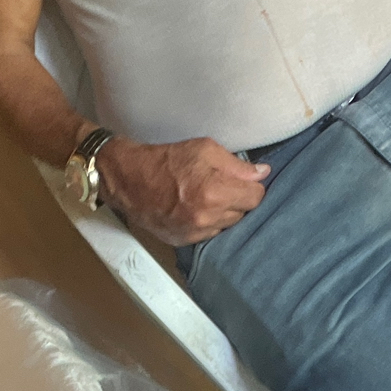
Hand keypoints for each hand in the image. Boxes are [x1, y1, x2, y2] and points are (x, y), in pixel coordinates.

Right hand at [96, 135, 269, 246]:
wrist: (129, 181)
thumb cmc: (166, 160)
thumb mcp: (204, 149)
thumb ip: (236, 164)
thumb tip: (262, 174)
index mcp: (215, 192)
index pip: (256, 198)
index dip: (252, 186)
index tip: (244, 180)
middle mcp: (207, 217)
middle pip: (244, 213)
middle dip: (238, 198)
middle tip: (223, 185)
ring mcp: (195, 232)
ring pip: (229, 225)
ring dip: (224, 212)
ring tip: (208, 196)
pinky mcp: (185, 241)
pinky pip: (211, 233)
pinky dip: (209, 222)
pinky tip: (196, 208)